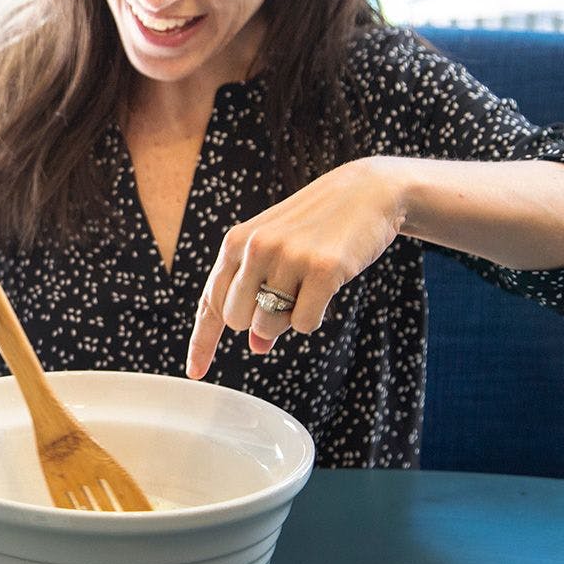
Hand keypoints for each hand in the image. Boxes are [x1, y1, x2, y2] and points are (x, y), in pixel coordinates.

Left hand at [186, 157, 405, 378]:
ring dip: (289, 319)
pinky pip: (305, 324)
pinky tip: (327, 288)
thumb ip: (256, 293)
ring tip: (308, 285)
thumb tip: (256, 344)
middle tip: (286, 295)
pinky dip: (314, 317)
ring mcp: (289, 257)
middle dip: (259, 321)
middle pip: (237, 321)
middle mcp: (255, 248)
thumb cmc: (317, 227)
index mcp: (235, 242)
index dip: (202, 341)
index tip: (195, 372)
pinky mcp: (324, 270)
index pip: (210, 301)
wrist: (367, 192)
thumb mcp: (277, 253)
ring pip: (269, 326)